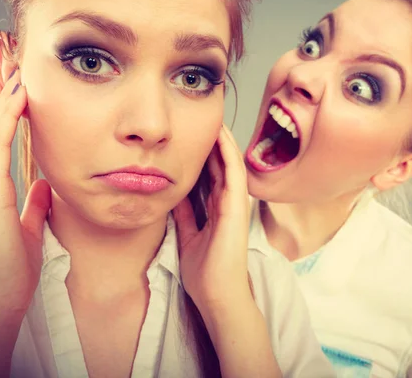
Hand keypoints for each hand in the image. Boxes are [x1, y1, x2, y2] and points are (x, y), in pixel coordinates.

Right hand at [0, 71, 50, 319]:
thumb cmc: (8, 274)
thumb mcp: (24, 230)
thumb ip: (31, 206)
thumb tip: (43, 185)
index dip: (2, 114)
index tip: (14, 90)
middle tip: (10, 65)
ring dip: (1, 100)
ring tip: (15, 70)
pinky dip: (4, 120)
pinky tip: (15, 99)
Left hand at [173, 124, 250, 309]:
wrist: (217, 294)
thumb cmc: (206, 272)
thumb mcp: (187, 236)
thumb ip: (184, 215)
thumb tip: (173, 197)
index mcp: (216, 209)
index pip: (209, 174)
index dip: (202, 153)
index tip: (190, 134)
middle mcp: (228, 203)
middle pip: (219, 164)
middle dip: (211, 141)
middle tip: (201, 117)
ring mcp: (235, 204)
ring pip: (229, 163)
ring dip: (222, 140)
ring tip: (212, 117)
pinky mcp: (237, 207)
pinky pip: (233, 173)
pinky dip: (228, 152)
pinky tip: (220, 135)